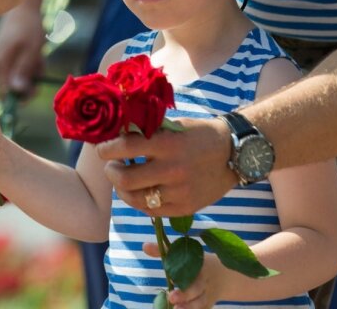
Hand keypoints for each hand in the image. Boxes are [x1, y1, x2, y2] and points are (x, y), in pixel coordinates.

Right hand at [0, 3, 46, 97]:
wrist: (23, 6)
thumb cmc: (28, 26)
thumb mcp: (31, 50)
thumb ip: (24, 71)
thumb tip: (17, 91)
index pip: (6, 95)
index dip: (22, 96)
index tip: (37, 87)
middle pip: (13, 88)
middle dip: (30, 81)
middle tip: (40, 64)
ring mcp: (0, 62)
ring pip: (19, 78)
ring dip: (32, 71)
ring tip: (38, 55)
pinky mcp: (5, 58)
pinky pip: (18, 69)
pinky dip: (29, 64)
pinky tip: (35, 52)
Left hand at [96, 117, 235, 216]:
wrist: (233, 154)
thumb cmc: (199, 135)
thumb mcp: (175, 125)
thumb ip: (148, 131)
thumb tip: (117, 132)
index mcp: (168, 143)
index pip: (125, 148)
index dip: (107, 149)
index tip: (102, 149)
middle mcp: (172, 169)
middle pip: (125, 178)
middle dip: (111, 171)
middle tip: (111, 166)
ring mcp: (179, 192)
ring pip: (135, 199)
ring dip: (122, 189)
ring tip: (122, 181)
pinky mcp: (184, 208)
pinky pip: (151, 211)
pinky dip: (139, 201)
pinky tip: (139, 192)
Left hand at [142, 243, 227, 308]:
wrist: (225, 277)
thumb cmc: (197, 263)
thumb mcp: (185, 253)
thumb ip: (164, 250)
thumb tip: (144, 246)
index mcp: (200, 265)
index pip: (193, 268)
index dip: (183, 272)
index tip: (172, 278)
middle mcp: (205, 281)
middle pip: (197, 289)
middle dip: (185, 294)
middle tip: (171, 297)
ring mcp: (207, 296)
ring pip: (200, 303)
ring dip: (189, 307)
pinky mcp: (207, 306)